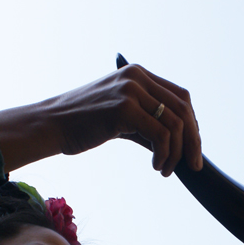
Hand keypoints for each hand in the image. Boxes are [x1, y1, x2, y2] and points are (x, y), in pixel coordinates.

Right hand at [0, 64, 201, 176]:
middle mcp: (137, 77)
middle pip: (183, 108)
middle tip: (192, 165)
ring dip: (177, 152)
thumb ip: (146, 123)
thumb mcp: (118, 117)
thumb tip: (175, 144)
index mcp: (137, 74)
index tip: (192, 147)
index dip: (192, 123)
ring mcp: (131, 90)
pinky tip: (156, 166)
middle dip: (193, 140)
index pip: (180, 96)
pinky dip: (164, 155)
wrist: (50, 125)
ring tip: (166, 170)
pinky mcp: (124, 108)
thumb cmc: (80, 125)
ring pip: (175, 123)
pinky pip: (161, 134)